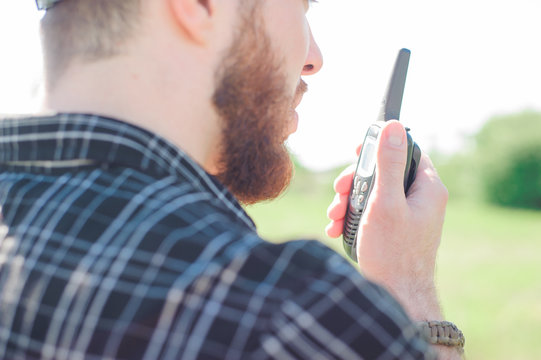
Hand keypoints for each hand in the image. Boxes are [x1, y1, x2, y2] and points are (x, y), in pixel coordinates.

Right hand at [326, 121, 447, 320]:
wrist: (396, 298)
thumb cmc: (392, 252)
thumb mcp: (385, 202)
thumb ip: (388, 163)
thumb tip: (393, 126)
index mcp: (427, 188)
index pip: (407, 151)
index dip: (380, 147)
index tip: (356, 151)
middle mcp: (420, 200)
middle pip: (385, 173)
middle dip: (355, 181)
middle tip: (338, 191)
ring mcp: (407, 217)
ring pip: (374, 194)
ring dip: (349, 201)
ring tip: (333, 216)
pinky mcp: (394, 231)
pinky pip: (372, 214)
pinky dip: (353, 217)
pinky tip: (336, 228)